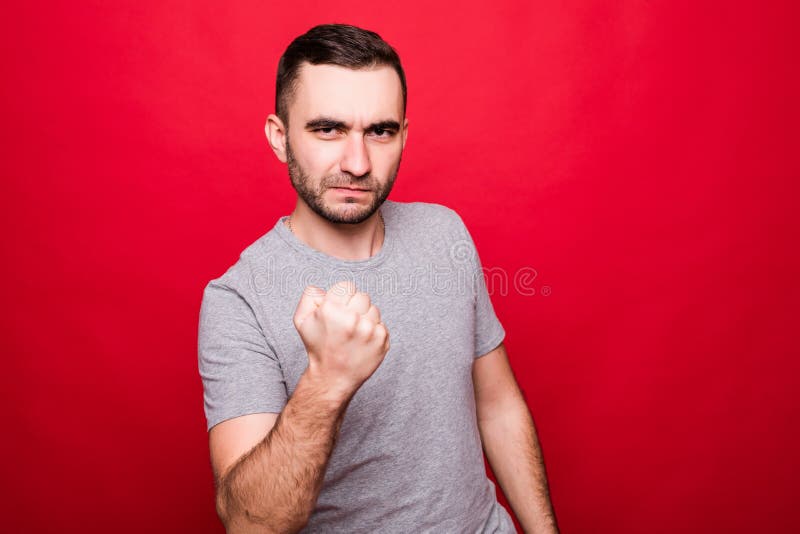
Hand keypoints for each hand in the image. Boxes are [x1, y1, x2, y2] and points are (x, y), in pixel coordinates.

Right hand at [293, 281, 389, 397]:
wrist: (333, 377)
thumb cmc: (317, 346)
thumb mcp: (301, 320)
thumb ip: (310, 296)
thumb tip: (326, 289)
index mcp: (331, 309)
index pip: (347, 286)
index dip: (342, 298)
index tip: (338, 310)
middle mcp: (352, 318)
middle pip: (362, 296)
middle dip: (354, 307)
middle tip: (345, 324)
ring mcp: (369, 330)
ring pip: (373, 309)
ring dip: (365, 318)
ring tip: (353, 334)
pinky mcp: (382, 340)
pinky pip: (381, 324)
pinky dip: (373, 331)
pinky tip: (362, 342)